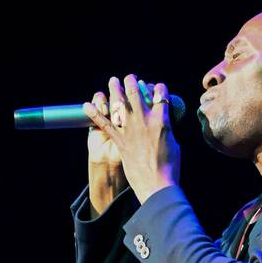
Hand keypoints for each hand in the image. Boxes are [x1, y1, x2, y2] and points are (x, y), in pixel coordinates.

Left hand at [82, 75, 180, 203]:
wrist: (157, 184)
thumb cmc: (170, 167)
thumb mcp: (174, 143)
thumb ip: (167, 129)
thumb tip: (163, 124)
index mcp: (161, 120)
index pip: (161, 95)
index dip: (159, 88)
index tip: (157, 87)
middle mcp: (144, 120)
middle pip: (136, 92)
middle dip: (132, 82)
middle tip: (130, 78)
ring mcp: (129, 129)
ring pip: (119, 103)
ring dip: (115, 89)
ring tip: (113, 81)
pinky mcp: (119, 140)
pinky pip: (104, 124)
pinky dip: (94, 114)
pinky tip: (87, 106)